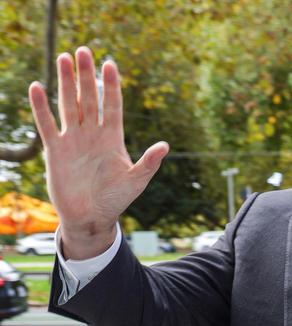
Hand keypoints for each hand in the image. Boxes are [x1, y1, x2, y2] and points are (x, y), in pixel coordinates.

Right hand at [28, 47, 168, 258]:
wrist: (92, 218)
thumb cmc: (116, 199)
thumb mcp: (136, 181)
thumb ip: (148, 163)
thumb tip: (164, 146)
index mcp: (113, 138)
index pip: (112, 106)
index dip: (110, 86)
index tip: (109, 64)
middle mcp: (93, 134)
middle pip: (89, 99)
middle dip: (86, 75)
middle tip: (83, 50)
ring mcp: (73, 140)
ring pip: (69, 105)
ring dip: (65, 83)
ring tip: (63, 58)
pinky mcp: (56, 151)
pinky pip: (48, 125)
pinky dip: (42, 107)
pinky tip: (37, 87)